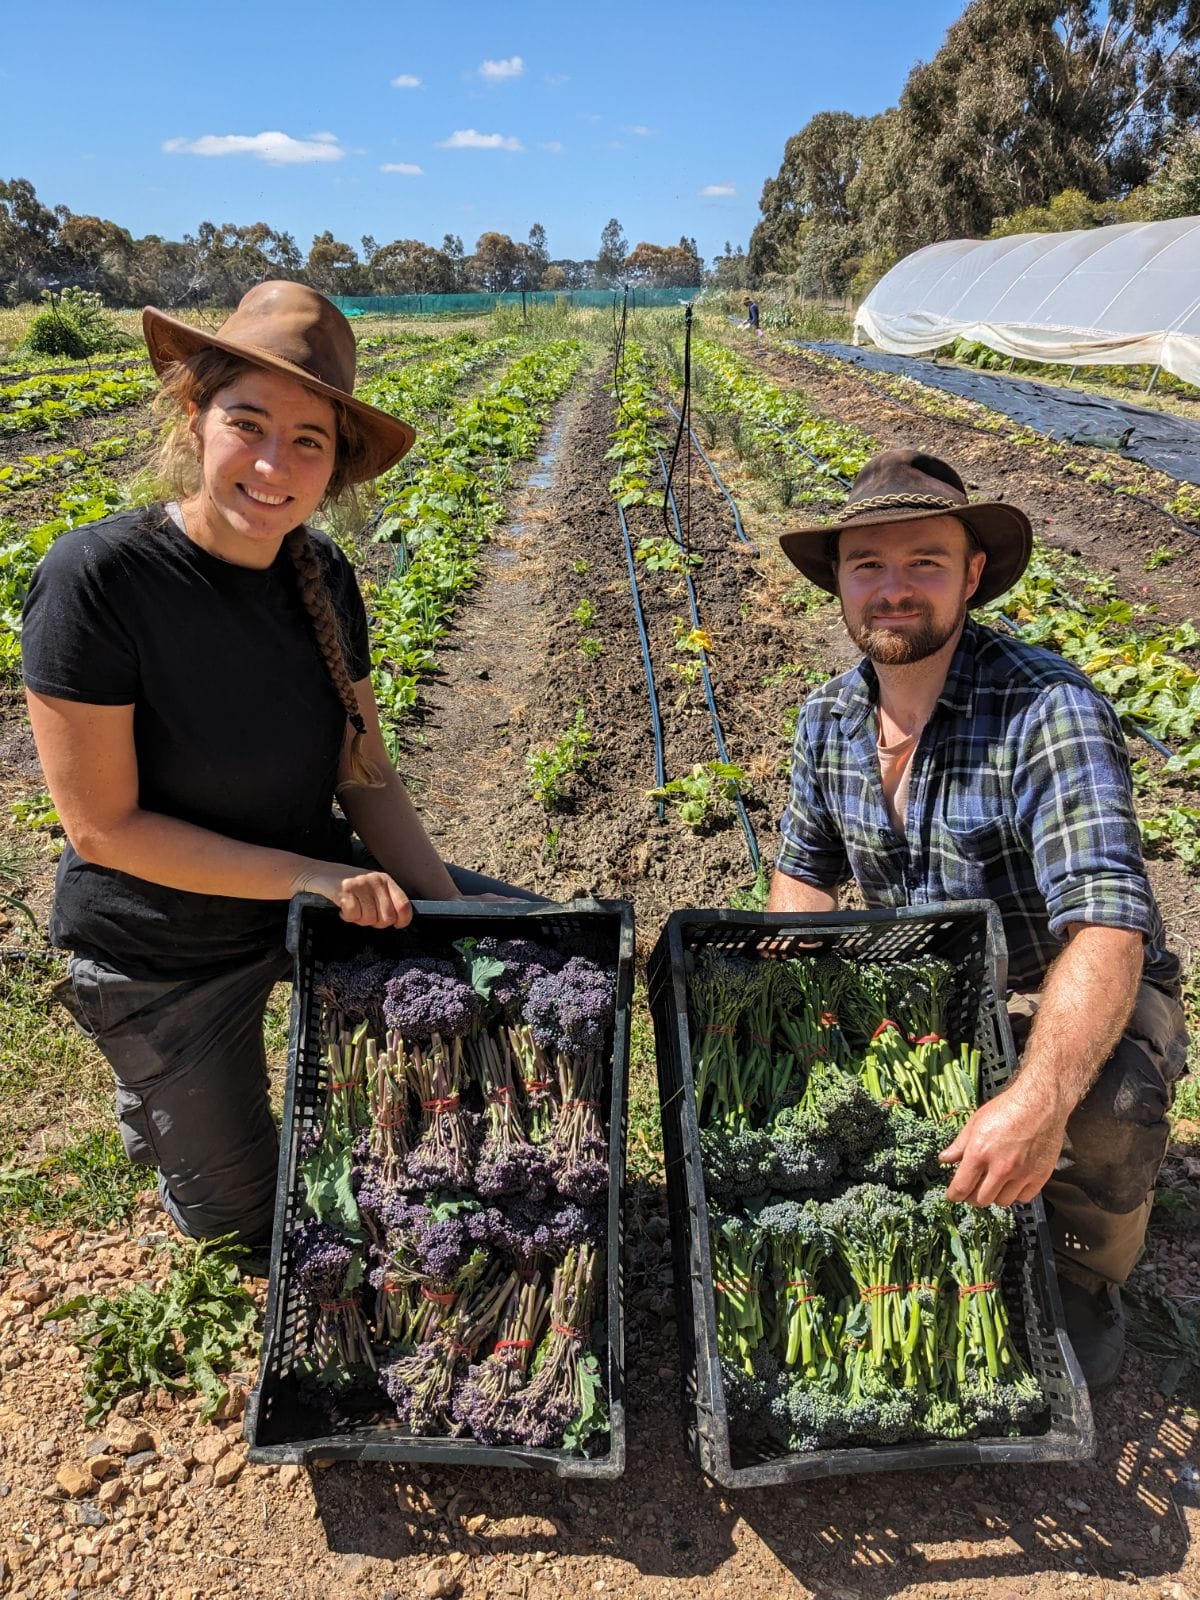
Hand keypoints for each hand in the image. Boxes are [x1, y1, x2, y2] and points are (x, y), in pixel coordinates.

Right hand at [295, 865, 412, 928]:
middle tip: (363, 915)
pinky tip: (342, 908)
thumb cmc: (346, 885)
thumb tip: (396, 921)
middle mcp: (376, 880)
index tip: (396, 925)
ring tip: (351, 909)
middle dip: (375, 923)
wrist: (316, 873)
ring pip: (369, 919)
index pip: (404, 905)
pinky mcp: (345, 890)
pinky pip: (353, 915)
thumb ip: (384, 900)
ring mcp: (361, 884)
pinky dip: (346, 917)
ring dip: (358, 919)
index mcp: (385, 880)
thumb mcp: (370, 887)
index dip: (402, 920)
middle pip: (387, 917)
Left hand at [939, 1083, 1067, 1206]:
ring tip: (993, 1182)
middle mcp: (1001, 1167)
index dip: (954, 1195)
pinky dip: (1016, 1194)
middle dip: (973, 1196)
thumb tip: (945, 1159)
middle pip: (981, 1200)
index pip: (962, 1187)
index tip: (954, 1196)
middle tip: (973, 1188)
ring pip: (1002, 1202)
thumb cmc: (1008, 1108)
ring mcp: (1022, 1174)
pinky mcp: (1040, 1176)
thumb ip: (959, 1145)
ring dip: (995, 1195)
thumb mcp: (976, 1122)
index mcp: (980, 1152)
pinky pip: (1023, 1198)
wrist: (1040, 1103)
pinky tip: (1012, 1182)